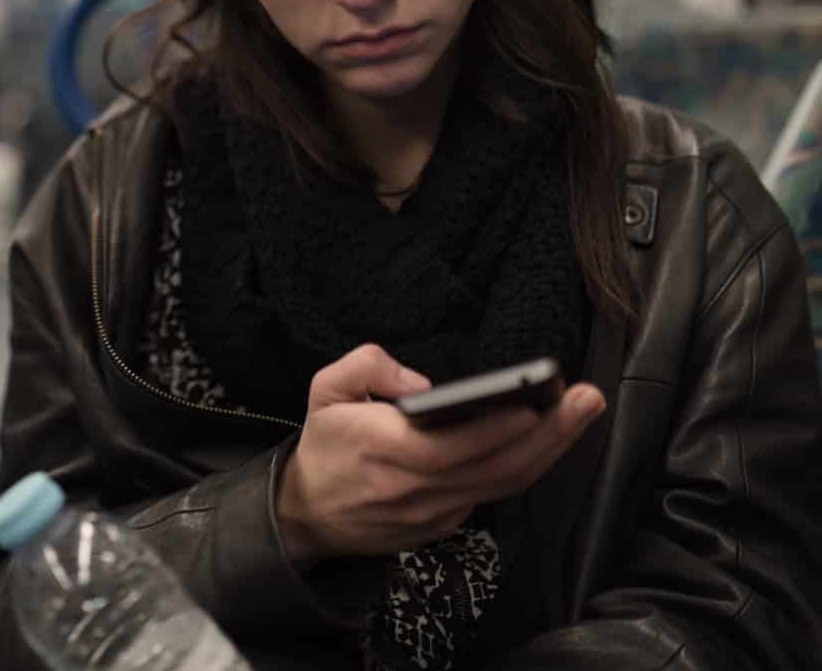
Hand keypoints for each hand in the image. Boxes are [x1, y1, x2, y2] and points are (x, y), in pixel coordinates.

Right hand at [275, 343, 605, 563]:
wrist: (306, 513)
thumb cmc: (323, 445)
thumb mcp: (325, 389)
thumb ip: (367, 366)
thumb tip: (424, 385)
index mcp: (379, 448)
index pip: (447, 446)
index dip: (493, 430)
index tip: (530, 406)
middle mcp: (410, 487)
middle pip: (492, 466)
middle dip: (547, 434)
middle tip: (586, 400)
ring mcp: (430, 513)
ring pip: (501, 484)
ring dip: (548, 451)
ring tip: (580, 414)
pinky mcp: (441, 526)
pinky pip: (489, 496)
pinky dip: (522, 468)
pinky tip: (546, 441)